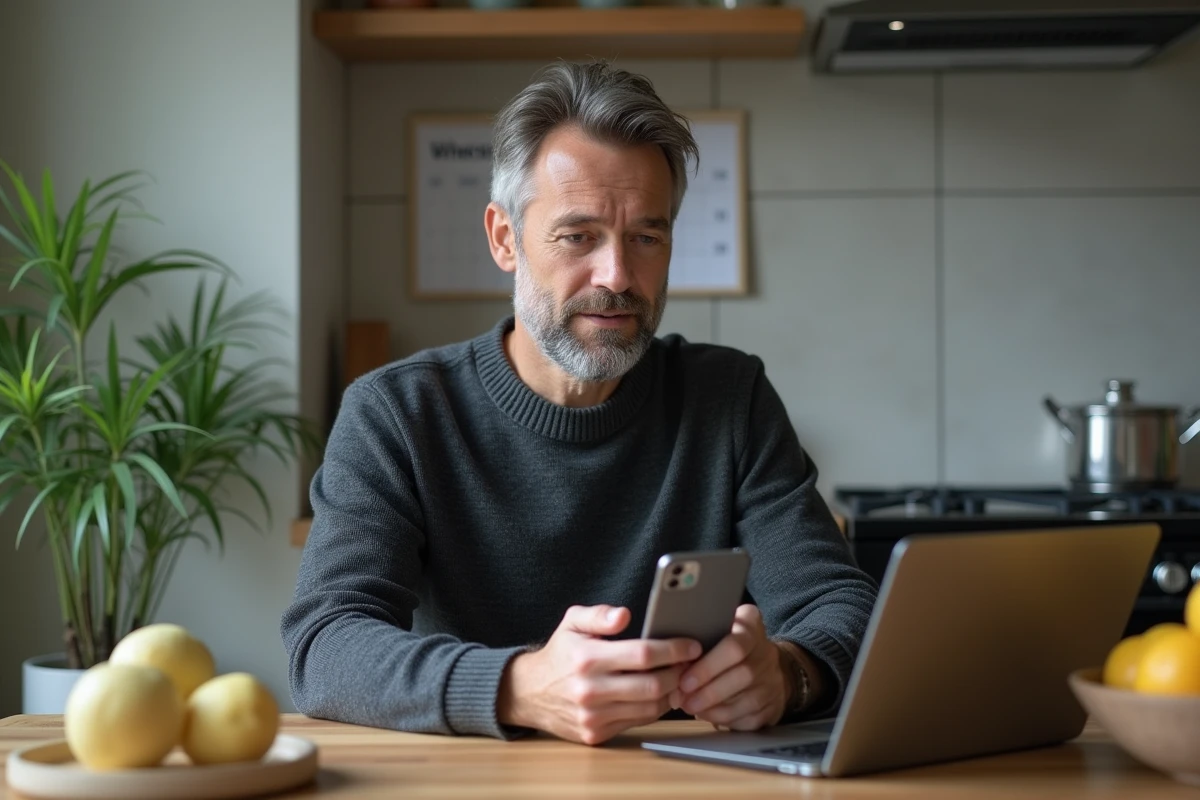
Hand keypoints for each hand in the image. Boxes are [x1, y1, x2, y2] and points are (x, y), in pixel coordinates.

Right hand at [498, 604, 700, 744]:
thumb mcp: (572, 622)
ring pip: (649, 708)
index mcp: (586, 657)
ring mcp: (592, 716)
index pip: (643, 654)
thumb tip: (624, 615)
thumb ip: (599, 614)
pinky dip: (654, 708)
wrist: (529, 693)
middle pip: (652, 685)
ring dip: (671, 693)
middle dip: (678, 673)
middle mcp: (589, 690)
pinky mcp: (595, 734)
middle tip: (690, 662)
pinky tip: (659, 694)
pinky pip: (637, 722)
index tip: (692, 645)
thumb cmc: (559, 653)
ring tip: (678, 677)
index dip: (674, 649)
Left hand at [671, 604, 788, 730]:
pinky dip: (723, 718)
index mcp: (751, 627)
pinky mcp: (772, 709)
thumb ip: (700, 634)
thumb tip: (670, 657)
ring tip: (688, 706)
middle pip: (741, 675)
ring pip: (743, 701)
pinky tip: (706, 713)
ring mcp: (772, 683)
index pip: (735, 645)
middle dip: (707, 690)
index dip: (708, 665)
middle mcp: (767, 654)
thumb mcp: (719, 627)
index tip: (685, 679)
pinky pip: (746, 718)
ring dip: (711, 707)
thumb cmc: (730, 645)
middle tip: (681, 697)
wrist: (769, 667)